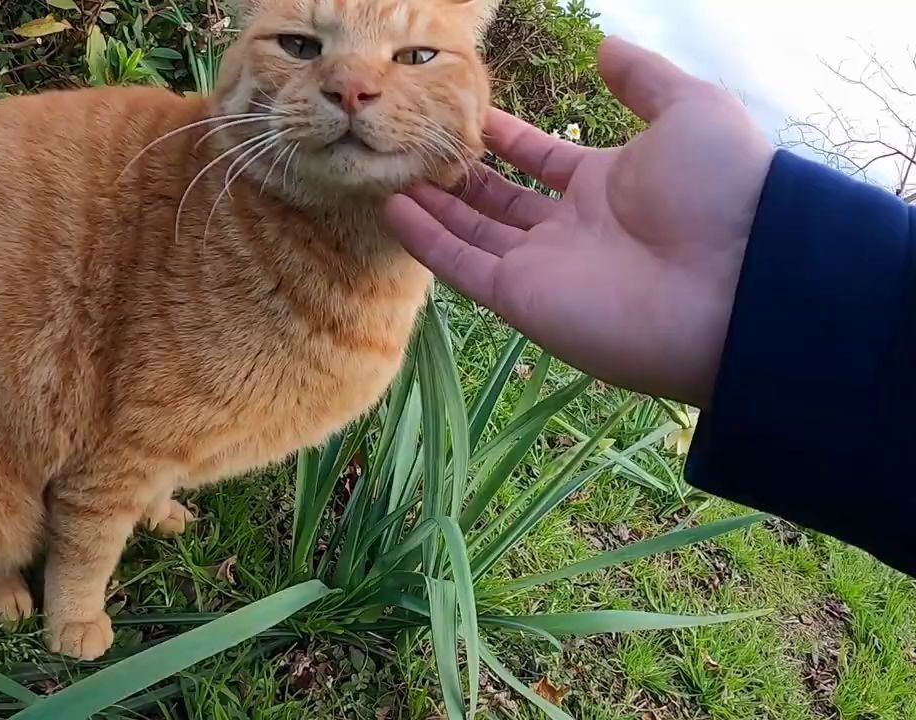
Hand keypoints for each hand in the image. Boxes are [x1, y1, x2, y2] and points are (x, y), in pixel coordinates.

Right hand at [384, 37, 773, 407]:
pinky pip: (462, 267)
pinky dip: (426, 241)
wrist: (738, 282)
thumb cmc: (721, 190)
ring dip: (431, 206)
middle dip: (458, 175)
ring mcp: (543, 266)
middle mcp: (569, 228)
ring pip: (471, 233)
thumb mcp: (690, 110)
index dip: (505, 138)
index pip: (540, 159)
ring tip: (388, 174)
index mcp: (607, 185)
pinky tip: (393, 209)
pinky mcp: (522, 299)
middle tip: (414, 145)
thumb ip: (643, 77)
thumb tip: (603, 45)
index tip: (467, 115)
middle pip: (499, 200)